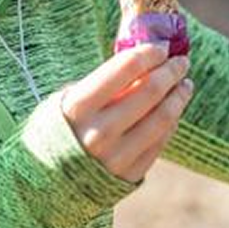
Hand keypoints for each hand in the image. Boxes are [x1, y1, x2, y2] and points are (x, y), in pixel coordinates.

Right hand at [60, 42, 192, 183]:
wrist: (44, 181)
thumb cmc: (59, 128)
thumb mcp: (68, 99)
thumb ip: (103, 83)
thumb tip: (145, 62)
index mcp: (78, 106)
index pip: (126, 67)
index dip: (150, 52)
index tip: (162, 46)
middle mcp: (98, 132)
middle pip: (150, 90)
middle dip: (171, 71)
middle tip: (181, 61)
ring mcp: (116, 157)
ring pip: (163, 117)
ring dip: (179, 96)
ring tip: (184, 84)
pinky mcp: (129, 176)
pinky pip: (160, 141)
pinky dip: (171, 121)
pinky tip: (172, 109)